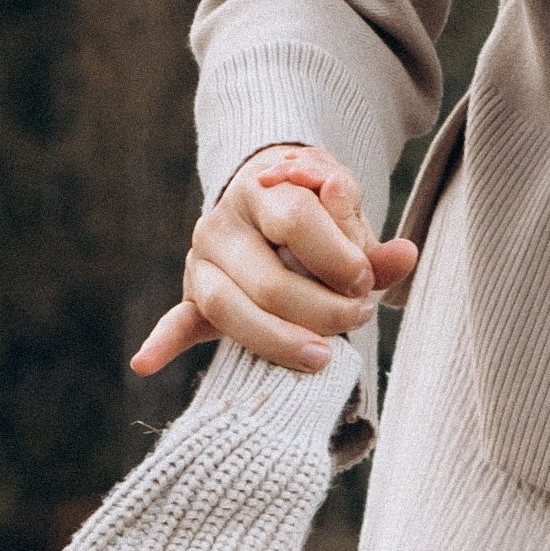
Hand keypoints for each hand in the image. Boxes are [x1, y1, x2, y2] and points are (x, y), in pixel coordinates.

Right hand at [129, 146, 417, 378]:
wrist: (268, 196)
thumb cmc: (318, 213)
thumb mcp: (347, 215)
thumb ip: (372, 242)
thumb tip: (405, 256)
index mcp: (261, 187)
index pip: (295, 220)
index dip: (335, 256)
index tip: (365, 281)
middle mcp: (221, 223)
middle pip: (266, 279)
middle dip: (319, 308)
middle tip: (357, 317)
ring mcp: (202, 262)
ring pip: (228, 309)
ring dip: (277, 340)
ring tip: (320, 358)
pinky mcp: (193, 296)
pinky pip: (177, 321)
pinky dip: (162, 342)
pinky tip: (144, 363)